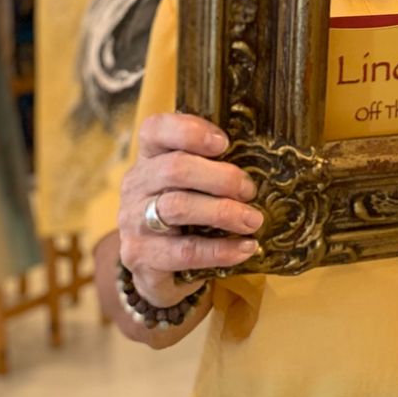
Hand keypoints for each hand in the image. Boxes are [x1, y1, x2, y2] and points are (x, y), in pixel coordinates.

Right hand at [117, 113, 262, 306]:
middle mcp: (136, 185)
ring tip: (253, 221)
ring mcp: (133, 221)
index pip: (155, 129)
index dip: (189, 131)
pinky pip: (184, 251)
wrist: (154, 267)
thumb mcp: (191, 183)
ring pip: (178, 207)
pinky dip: (220, 250)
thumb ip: (214, 166)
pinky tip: (246, 248)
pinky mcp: (140, 256)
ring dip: (223, 212)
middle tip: (250, 191)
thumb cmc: (185, 212)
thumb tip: (264, 158)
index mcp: (150, 157)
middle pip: (175, 169)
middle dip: (221, 178)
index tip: (224, 143)